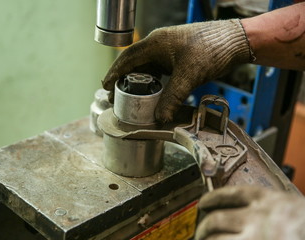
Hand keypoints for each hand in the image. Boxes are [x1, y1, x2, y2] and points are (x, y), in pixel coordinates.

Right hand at [102, 19, 251, 122]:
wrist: (236, 41)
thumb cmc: (212, 49)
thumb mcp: (189, 75)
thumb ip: (172, 97)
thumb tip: (160, 117)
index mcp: (156, 43)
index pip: (127, 59)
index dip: (114, 73)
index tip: (105, 86)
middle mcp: (159, 45)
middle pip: (135, 63)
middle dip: (124, 79)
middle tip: (116, 95)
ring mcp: (169, 50)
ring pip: (147, 67)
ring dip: (139, 81)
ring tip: (132, 96)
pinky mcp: (178, 57)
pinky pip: (160, 70)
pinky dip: (154, 81)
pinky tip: (153, 91)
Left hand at [195, 186, 304, 239]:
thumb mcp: (293, 208)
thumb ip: (270, 209)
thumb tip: (246, 212)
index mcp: (269, 200)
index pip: (229, 194)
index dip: (211, 199)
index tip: (203, 203)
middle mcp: (257, 216)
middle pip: (217, 217)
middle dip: (204, 226)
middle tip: (201, 231)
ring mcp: (254, 237)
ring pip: (215, 237)